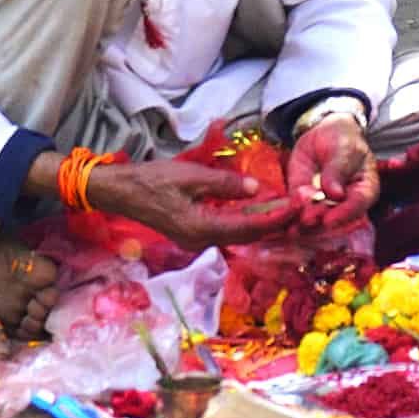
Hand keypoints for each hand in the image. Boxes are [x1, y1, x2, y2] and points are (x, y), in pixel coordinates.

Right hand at [88, 159, 299, 248]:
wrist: (120, 191)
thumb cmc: (151, 180)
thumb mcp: (191, 176)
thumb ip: (225, 184)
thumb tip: (257, 188)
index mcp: (201, 229)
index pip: (248, 227)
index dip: (275, 217)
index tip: (297, 206)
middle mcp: (201, 241)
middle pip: (246, 236)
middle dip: (274, 223)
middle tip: (298, 208)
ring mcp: (195, 241)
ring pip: (237, 235)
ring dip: (261, 224)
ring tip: (284, 209)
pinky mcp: (191, 234)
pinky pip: (225, 231)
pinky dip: (243, 222)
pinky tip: (255, 210)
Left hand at [286, 113, 378, 230]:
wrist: (325, 132)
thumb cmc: (344, 140)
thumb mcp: (344, 150)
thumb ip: (338, 171)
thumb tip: (335, 194)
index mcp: (364, 190)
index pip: (356, 206)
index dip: (343, 214)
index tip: (329, 220)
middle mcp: (344, 203)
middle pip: (333, 216)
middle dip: (318, 220)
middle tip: (306, 220)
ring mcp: (323, 203)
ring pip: (314, 217)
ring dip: (302, 222)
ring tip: (292, 226)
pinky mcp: (303, 198)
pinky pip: (297, 208)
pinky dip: (290, 212)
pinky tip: (282, 216)